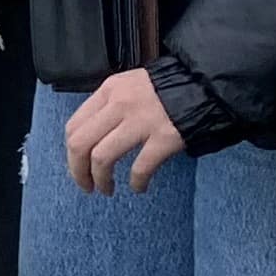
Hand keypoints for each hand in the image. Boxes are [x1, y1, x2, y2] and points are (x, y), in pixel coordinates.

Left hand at [63, 68, 192, 191]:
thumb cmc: (166, 90)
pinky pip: (140, 167)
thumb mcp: (129, 86)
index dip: (71, 153)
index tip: (78, 167)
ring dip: (101, 180)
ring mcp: (141, 120)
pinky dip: (136, 182)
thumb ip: (109, 106)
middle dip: (78, 171)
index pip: (74, 126)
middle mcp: (119, 104)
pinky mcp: (164, 137)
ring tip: (107, 190)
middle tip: (87, 186)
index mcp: (108, 91)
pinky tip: (139, 187)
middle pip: (80, 144)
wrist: (204, 86)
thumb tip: (90, 137)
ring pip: (102, 157)